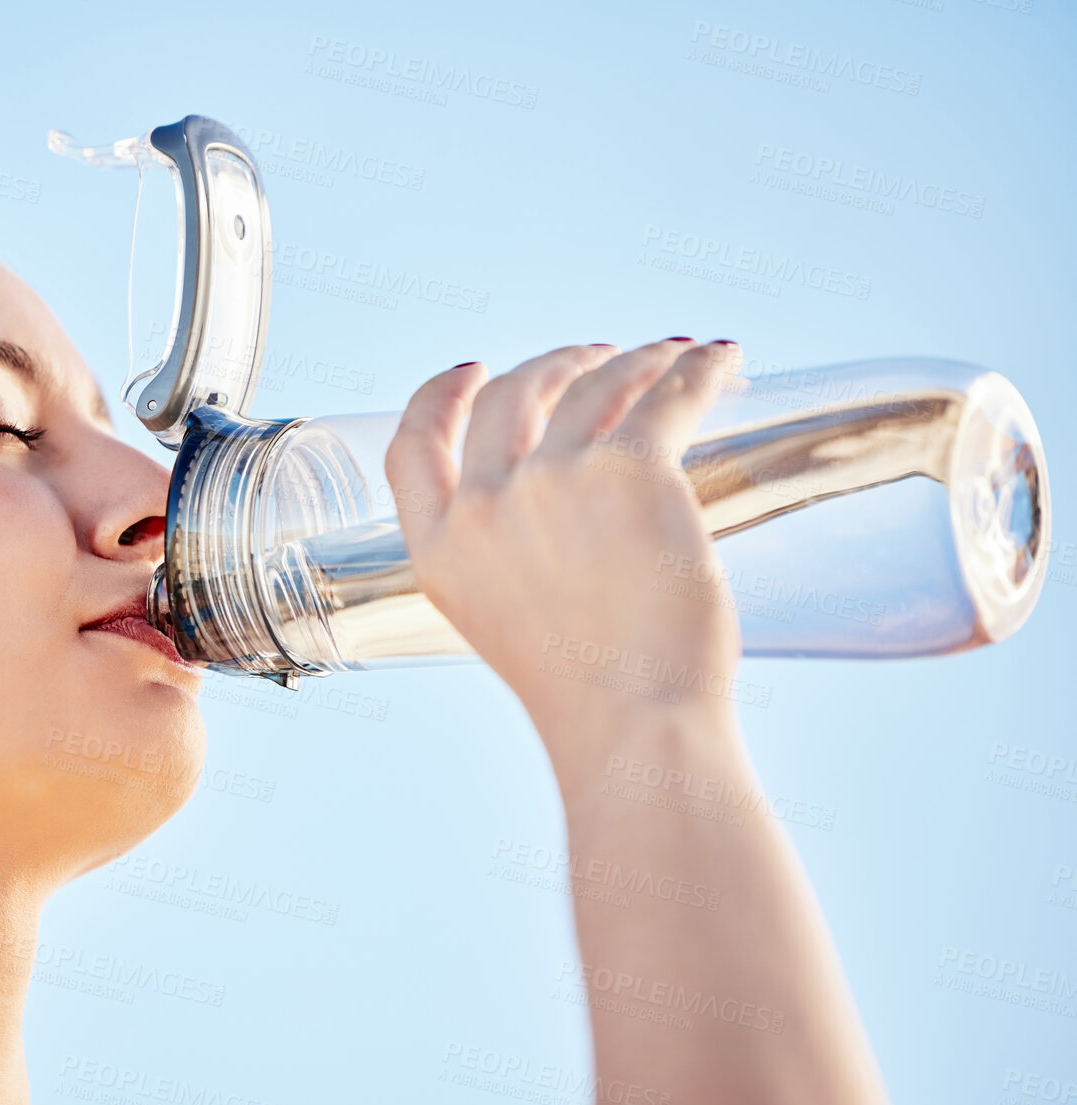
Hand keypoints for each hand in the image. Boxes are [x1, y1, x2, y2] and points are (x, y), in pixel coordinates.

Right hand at [384, 340, 745, 778]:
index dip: (441, 397)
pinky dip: (696, 370)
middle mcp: (484, 504)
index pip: (413, 446)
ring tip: (670, 358)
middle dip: (554, 365)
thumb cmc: (584, 691)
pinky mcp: (629, 469)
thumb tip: (550, 497)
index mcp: (439, 549)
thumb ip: (500, 556)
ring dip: (636, 361)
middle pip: (510, 397)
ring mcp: (553, 479)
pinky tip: (715, 361)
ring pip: (595, 385)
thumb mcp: (498, 621)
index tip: (473, 372)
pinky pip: (666, 396)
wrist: (633, 723)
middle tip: (596, 359)